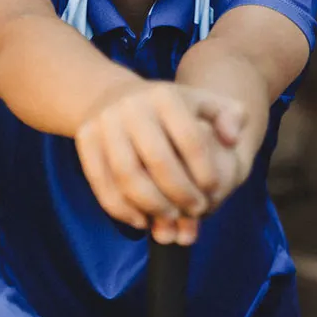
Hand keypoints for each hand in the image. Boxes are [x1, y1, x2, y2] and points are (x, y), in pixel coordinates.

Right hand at [74, 82, 247, 241]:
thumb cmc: (168, 108)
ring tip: (170, 217)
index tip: (212, 192)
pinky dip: (121, 209)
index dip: (205, 173)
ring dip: (152, 205)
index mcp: (166, 96)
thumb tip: (231, 139)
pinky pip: (101, 184)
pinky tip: (142, 221)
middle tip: (195, 211)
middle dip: (181, 194)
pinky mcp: (85, 140)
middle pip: (159, 161)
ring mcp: (104, 123)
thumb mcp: (203, 101)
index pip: (191, 140)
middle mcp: (132, 106)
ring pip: (128, 176)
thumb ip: (231, 116)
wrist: (112, 95)